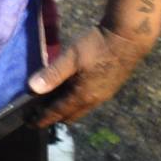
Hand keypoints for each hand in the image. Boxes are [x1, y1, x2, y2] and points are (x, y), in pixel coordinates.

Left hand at [26, 23, 154, 128]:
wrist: (129, 37)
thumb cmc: (98, 45)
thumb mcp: (71, 57)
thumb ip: (52, 73)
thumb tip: (32, 88)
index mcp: (83, 96)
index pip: (58, 113)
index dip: (43, 119)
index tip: (31, 123)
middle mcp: (94, 100)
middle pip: (70, 115)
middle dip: (55, 116)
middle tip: (39, 109)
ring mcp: (104, 94)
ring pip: (81, 108)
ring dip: (67, 107)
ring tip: (53, 99)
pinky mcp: (110, 87)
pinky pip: (89, 101)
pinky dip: (76, 100)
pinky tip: (72, 87)